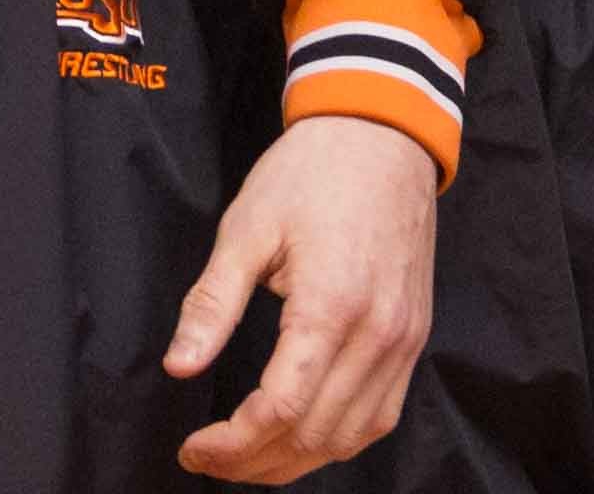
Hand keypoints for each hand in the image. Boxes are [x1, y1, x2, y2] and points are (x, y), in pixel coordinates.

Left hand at [167, 115, 438, 479]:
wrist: (382, 133)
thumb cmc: (312, 173)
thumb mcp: (246, 228)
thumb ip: (212, 304)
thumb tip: (179, 366)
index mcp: (330, 306)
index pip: (278, 409)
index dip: (230, 444)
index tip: (193, 448)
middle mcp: (377, 334)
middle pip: (313, 435)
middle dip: (253, 461)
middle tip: (209, 458)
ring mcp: (403, 339)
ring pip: (351, 437)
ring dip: (295, 460)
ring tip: (248, 456)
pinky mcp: (414, 336)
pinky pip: (381, 415)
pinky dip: (339, 439)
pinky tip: (303, 435)